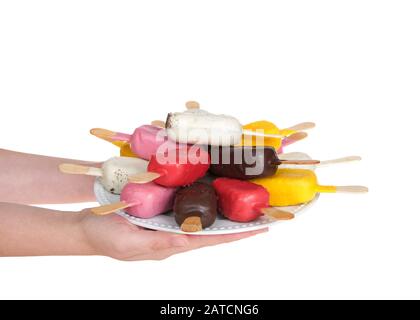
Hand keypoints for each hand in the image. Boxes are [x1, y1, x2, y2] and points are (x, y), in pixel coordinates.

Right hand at [80, 210, 267, 260]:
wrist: (87, 227)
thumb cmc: (104, 238)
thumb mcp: (129, 245)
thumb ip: (157, 243)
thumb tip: (186, 241)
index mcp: (172, 244)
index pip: (211, 239)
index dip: (237, 233)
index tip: (262, 226)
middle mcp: (176, 232)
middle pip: (213, 225)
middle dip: (237, 217)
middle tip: (261, 206)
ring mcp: (169, 219)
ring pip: (201, 211)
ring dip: (222, 202)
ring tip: (243, 192)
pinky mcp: (161, 208)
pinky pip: (185, 200)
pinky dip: (199, 192)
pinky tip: (208, 181)